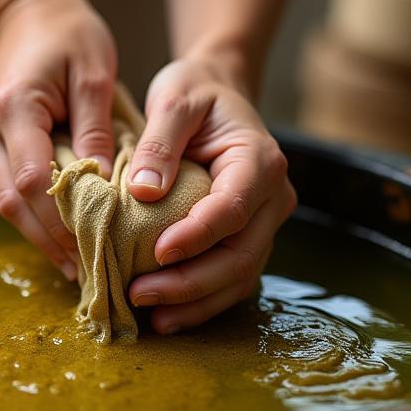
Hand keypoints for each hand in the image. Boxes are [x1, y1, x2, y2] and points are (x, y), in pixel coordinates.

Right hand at [0, 0, 116, 280]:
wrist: (26, 11)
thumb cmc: (70, 34)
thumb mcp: (95, 72)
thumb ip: (97, 128)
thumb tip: (104, 184)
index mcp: (14, 107)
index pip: (34, 179)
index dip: (62, 220)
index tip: (96, 247)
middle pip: (14, 201)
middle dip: (50, 241)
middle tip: (88, 273)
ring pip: (6, 202)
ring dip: (39, 235)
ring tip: (77, 265)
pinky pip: (6, 189)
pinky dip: (32, 215)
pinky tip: (60, 235)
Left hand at [126, 54, 296, 333]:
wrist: (218, 92)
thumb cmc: (196, 92)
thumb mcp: (174, 100)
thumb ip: (159, 142)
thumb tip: (143, 192)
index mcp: (259, 161)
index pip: (231, 209)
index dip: (196, 236)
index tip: (156, 253)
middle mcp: (271, 198)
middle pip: (240, 255)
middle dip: (190, 283)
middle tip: (138, 293)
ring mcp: (264, 222)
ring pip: (240, 276)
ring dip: (196, 302)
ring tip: (153, 318)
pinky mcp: (249, 237)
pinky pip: (233, 278)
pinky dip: (203, 300)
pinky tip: (169, 313)